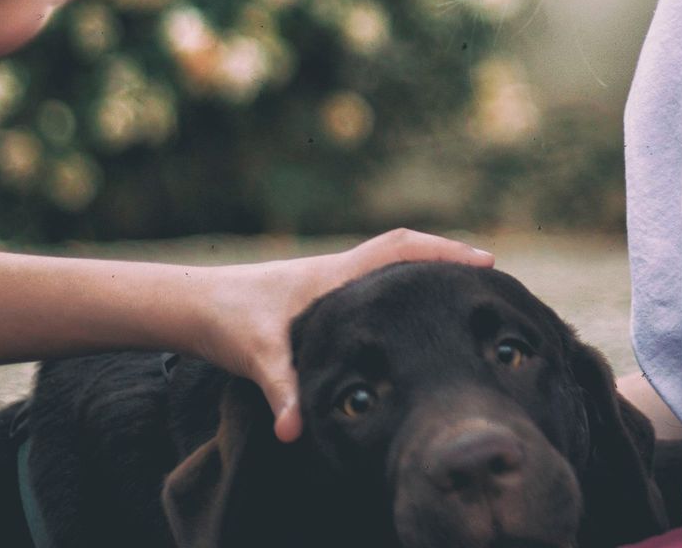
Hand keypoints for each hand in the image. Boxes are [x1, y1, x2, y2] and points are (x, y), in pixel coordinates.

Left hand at [190, 228, 493, 441]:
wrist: (192, 305)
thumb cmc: (225, 320)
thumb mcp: (256, 357)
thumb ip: (282, 391)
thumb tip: (295, 433)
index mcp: (335, 275)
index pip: (400, 249)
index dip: (444, 252)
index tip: (485, 262)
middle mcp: (338, 271)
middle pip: (404, 251)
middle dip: (446, 260)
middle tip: (488, 278)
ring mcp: (330, 281)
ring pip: (388, 267)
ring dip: (423, 273)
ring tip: (460, 296)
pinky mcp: (321, 297)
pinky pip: (372, 284)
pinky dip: (398, 291)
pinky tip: (409, 318)